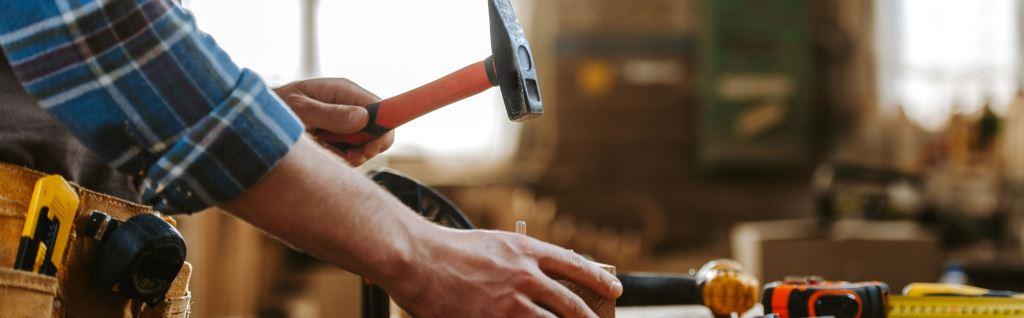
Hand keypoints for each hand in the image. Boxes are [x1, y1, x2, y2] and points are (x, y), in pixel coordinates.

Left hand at [274, 78, 394, 165]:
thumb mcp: (300, 110)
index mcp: (344, 91)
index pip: (381, 108)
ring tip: (325, 152)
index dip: (383, 129)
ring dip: (350, 156)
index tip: (371, 148)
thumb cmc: (275, 108)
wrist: (254, 120)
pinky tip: (321, 154)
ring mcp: (343, 122)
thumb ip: (331, 114)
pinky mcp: (336, 137)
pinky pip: (350, 153)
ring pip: (365, 145)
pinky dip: (339, 159)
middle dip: (366, 148)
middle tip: (348, 157)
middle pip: (377, 130)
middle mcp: (348, 105)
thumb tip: (364, 118)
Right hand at [383, 228, 622, 317]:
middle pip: (571, 304)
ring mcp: (510, 303)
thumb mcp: (495, 243)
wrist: (416, 258)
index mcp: (526, 250)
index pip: (576, 266)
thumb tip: (547, 277)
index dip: (600, 280)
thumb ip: (522, 259)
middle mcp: (525, 276)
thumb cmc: (449, 250)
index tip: (615, 290)